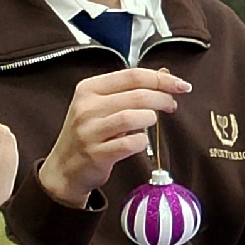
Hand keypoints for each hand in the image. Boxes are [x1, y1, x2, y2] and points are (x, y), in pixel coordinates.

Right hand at [38, 65, 191, 206]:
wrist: (64, 168)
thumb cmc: (88, 133)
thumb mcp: (101, 105)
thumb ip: (129, 90)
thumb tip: (164, 75)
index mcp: (89, 88)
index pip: (132, 75)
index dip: (161, 79)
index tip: (181, 85)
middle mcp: (87, 107)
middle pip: (137, 95)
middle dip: (163, 99)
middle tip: (171, 105)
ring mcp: (90, 131)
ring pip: (133, 117)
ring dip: (151, 119)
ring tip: (152, 122)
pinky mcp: (96, 154)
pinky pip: (130, 143)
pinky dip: (142, 141)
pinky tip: (140, 141)